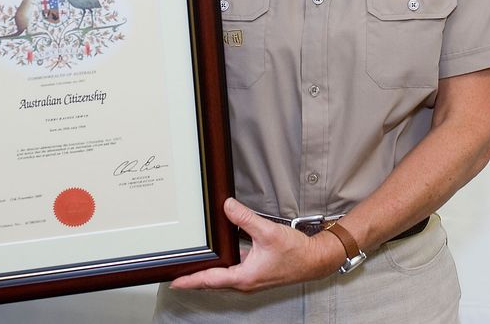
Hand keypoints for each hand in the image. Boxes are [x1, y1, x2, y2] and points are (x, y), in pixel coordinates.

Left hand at [169, 198, 340, 292]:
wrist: (315, 260)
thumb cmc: (296, 253)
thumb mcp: (268, 232)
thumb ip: (245, 218)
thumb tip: (227, 206)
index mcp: (244, 277)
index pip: (210, 280)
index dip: (191, 280)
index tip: (174, 281)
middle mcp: (245, 282)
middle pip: (212, 281)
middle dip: (194, 277)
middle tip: (177, 272)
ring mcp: (250, 279)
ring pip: (222, 277)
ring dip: (207, 272)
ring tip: (191, 264)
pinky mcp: (255, 273)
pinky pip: (232, 271)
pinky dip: (221, 266)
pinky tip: (218, 255)